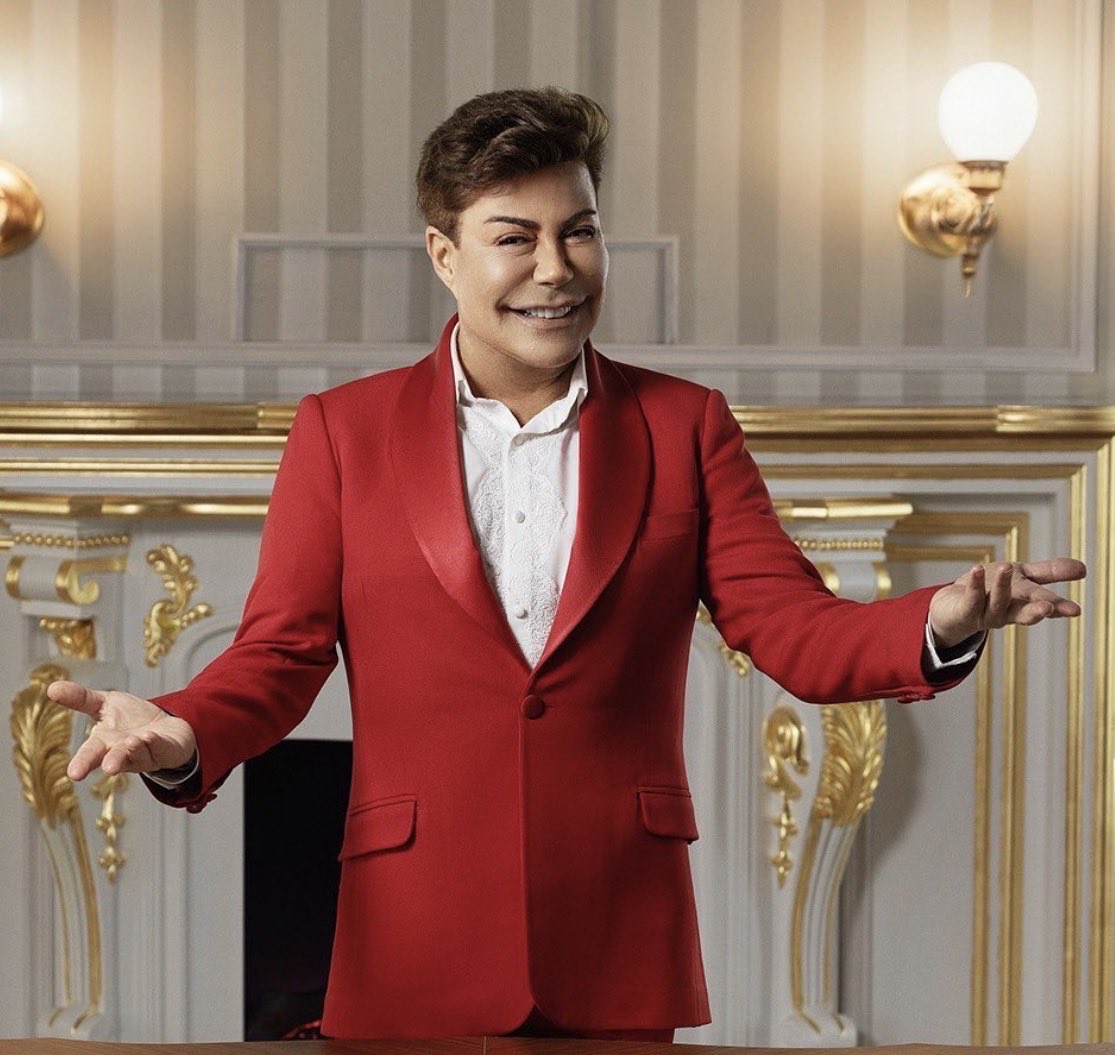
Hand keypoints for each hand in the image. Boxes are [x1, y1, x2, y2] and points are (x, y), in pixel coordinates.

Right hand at [46, 680, 197, 780]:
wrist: (165, 727)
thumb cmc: (131, 719)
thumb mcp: (104, 704)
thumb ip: (80, 698)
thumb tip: (51, 688)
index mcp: (104, 743)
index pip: (90, 753)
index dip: (82, 763)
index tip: (73, 774)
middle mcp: (123, 753)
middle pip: (115, 759)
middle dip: (112, 762)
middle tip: (108, 767)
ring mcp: (145, 753)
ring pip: (139, 754)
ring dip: (135, 749)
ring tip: (131, 743)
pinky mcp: (166, 750)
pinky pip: (160, 747)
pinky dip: (154, 742)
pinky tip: (149, 737)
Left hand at [929, 557, 1085, 648]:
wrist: (950, 610)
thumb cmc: (990, 591)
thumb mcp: (1023, 579)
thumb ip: (1050, 573)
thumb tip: (1083, 568)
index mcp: (1023, 603)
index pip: (1044, 605)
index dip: (1059, 608)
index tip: (1076, 611)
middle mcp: (1007, 612)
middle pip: (1024, 611)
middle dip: (1038, 610)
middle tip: (1049, 608)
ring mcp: (986, 614)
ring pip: (997, 602)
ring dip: (1003, 585)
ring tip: (1008, 566)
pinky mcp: (965, 612)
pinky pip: (971, 599)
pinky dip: (975, 584)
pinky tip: (977, 569)